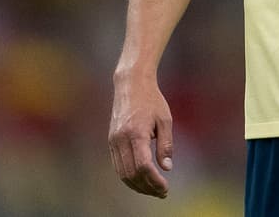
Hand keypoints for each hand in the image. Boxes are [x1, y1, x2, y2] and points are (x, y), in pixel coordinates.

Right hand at [108, 74, 173, 197]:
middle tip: (162, 192)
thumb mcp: (165, 119)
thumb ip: (166, 144)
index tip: (165, 188)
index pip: (143, 166)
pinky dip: (129, 177)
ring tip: (153, 190)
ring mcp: (113, 141)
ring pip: (122, 173)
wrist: (130, 85)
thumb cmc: (152, 100)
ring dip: (137, 185)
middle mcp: (121, 140)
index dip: (154, 181)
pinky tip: (142, 180)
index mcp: (136, 133)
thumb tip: (166, 168)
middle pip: (131, 174)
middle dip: (147, 187)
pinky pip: (118, 166)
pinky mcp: (111, 141)